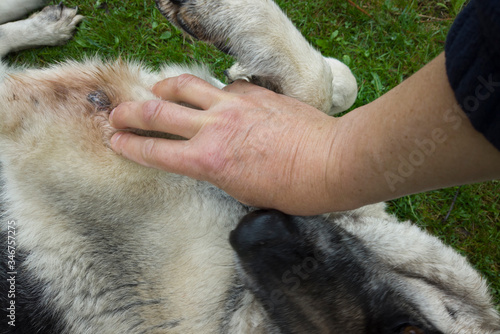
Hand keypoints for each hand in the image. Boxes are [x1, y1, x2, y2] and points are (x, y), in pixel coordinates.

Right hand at [109, 75, 343, 214]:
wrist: (329, 162)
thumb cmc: (292, 188)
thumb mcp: (243, 191)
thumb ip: (217, 170)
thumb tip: (208, 156)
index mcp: (208, 161)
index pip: (155, 151)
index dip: (130, 145)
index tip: (116, 141)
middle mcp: (214, 129)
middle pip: (158, 112)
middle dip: (130, 113)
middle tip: (117, 114)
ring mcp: (233, 105)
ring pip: (185, 86)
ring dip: (164, 86)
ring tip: (156, 89)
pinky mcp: (253, 92)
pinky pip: (222, 86)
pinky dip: (211, 92)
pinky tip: (214, 97)